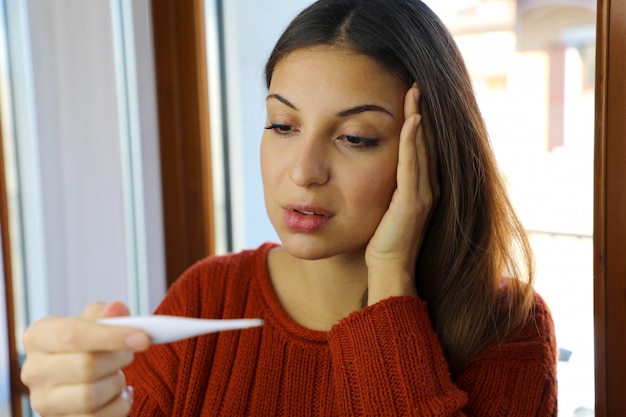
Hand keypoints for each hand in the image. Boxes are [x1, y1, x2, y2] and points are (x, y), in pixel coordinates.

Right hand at [21, 301, 149, 415]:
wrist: (78, 372)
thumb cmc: (87, 342)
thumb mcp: (94, 320)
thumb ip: (107, 314)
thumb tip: (116, 309)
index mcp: (38, 336)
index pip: (73, 335)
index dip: (111, 336)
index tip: (143, 339)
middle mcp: (34, 370)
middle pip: (86, 366)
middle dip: (119, 358)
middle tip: (131, 352)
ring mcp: (43, 401)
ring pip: (90, 396)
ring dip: (117, 383)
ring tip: (118, 373)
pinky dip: (119, 404)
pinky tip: (120, 393)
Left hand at [365, 84, 437, 304]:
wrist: (388, 269)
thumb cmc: (382, 241)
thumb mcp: (384, 206)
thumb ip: (386, 186)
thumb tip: (372, 166)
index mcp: (421, 187)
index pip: (422, 146)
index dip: (420, 120)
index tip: (413, 95)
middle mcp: (428, 187)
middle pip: (426, 141)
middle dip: (423, 111)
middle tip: (418, 83)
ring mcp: (423, 195)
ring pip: (422, 148)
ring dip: (419, 118)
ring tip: (415, 91)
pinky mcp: (413, 203)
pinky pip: (412, 166)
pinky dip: (412, 142)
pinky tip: (412, 120)